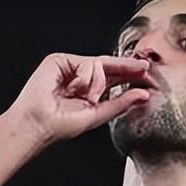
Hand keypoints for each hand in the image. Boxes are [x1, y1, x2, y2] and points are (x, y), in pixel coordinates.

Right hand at [9, 53, 151, 143]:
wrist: (40, 123)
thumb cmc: (62, 124)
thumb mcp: (99, 114)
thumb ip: (121, 103)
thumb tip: (144, 95)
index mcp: (88, 90)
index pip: (112, 78)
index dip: (128, 74)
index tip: (145, 73)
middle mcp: (79, 77)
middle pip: (107, 65)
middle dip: (125, 67)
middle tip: (143, 67)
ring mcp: (69, 67)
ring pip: (98, 65)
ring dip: (97, 84)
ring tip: (86, 98)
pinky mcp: (59, 60)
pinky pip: (85, 62)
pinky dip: (85, 77)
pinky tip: (75, 89)